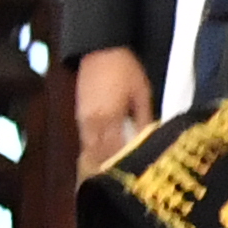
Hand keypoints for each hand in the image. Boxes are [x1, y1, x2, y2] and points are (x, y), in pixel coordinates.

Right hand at [73, 47, 155, 164]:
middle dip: (109, 167)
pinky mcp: (78, 114)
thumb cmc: (125, 69)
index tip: (133, 175)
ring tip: (112, 172)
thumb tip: (148, 141)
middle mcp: (92, 121)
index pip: (114, 150)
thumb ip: (144, 119)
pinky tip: (103, 155)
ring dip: (100, 159)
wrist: (100, 48)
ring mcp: (82, 118)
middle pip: (99, 153)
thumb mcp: (142, 92)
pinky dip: (94, 148)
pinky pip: (85, 138)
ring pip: (89, 148)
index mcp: (109, 116)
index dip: (122, 164)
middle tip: (122, 179)